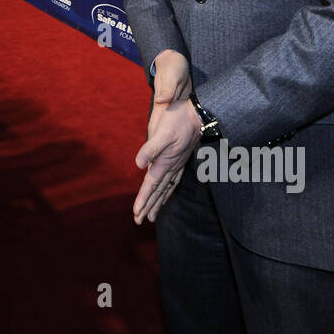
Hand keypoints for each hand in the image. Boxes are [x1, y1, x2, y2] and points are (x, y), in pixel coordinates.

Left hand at [133, 51, 195, 224]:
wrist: (197, 112)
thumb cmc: (177, 119)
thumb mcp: (161, 132)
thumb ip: (150, 149)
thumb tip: (138, 165)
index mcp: (165, 162)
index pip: (151, 185)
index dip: (143, 199)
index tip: (136, 214)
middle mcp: (171, 167)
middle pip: (158, 192)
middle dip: (148, 206)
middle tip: (138, 221)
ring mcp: (177, 164)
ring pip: (166, 189)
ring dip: (157, 202)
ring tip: (151, 216)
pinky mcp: (180, 160)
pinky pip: (173, 181)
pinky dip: (168, 192)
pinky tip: (166, 194)